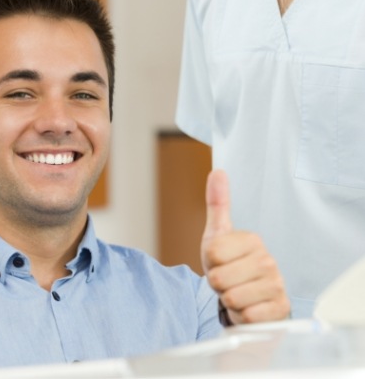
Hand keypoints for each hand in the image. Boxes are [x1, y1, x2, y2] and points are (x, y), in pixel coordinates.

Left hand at [201, 169, 289, 323]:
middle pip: (218, 278)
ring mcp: (276, 285)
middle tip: (228, 280)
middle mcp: (268, 261)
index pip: (211, 253)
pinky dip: (241, 316)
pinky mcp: (279, 310)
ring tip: (237, 292)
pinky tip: (249, 306)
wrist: (250, 297)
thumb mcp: (218, 235)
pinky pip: (246, 316)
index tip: (220, 262)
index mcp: (252, 240)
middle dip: (217, 283)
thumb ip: (217, 204)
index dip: (209, 262)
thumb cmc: (231, 264)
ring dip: (229, 300)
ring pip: (231, 298)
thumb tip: (217, 172)